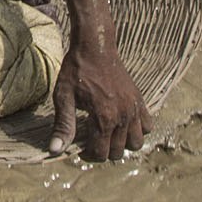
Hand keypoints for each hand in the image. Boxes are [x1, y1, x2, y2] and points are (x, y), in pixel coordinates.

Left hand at [49, 37, 149, 161]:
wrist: (95, 47)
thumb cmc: (76, 71)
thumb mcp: (64, 97)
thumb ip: (63, 125)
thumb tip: (55, 150)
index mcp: (104, 117)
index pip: (101, 153)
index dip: (88, 155)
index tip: (80, 147)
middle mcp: (123, 116)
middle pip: (118, 152)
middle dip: (103, 151)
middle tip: (91, 140)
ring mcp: (134, 108)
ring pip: (136, 143)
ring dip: (123, 144)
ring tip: (108, 134)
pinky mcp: (139, 100)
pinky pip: (147, 125)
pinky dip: (137, 130)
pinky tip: (122, 123)